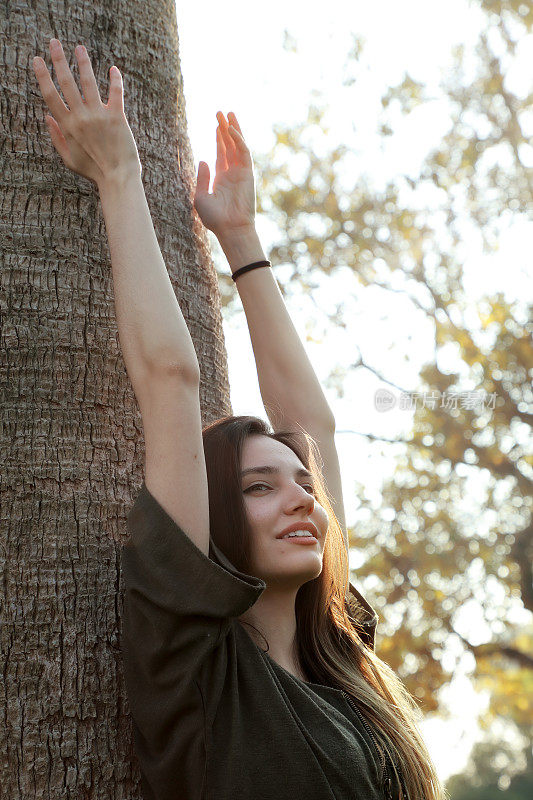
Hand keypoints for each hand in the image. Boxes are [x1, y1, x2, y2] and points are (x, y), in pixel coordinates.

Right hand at [32, 38, 140, 186]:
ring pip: (89, 83)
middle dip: (58, 60)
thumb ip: (56, 137)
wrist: (118, 179)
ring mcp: (99, 116)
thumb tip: (46, 116)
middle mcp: (81, 118)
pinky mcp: (117, 117)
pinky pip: (116, 93)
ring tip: (80, 48)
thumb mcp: (68, 159)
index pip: (50, 95)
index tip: (37, 59)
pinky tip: (113, 69)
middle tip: (54, 42)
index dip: (42, 75)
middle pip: (66, 83)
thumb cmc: (93, 171)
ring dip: (83, 63)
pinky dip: (115, 80)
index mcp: (67, 126)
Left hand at [194, 111, 255, 237]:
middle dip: (225, 128)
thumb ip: (202, 178)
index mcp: (221, 179)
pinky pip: (243, 152)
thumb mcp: (201, 196)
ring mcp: (241, 172)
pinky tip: (230, 129)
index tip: (216, 125)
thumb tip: (203, 159)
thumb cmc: (215, 218)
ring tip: (228, 113)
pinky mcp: (248, 173)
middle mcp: (232, 173)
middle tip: (220, 112)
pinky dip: (238, 140)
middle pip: (229, 145)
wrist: (230, 228)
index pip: (221, 154)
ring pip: (237, 145)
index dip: (218, 139)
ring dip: (233, 129)